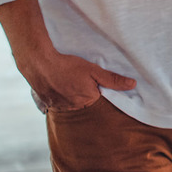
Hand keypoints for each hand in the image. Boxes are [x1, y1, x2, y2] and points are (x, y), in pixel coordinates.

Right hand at [17, 46, 135, 112]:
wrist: (39, 64)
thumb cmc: (68, 66)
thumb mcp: (94, 70)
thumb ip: (113, 79)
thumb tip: (132, 85)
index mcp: (87, 100)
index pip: (100, 100)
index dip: (99, 90)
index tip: (96, 83)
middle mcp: (73, 108)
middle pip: (85, 103)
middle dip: (85, 94)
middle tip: (81, 82)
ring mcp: (59, 107)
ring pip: (71, 104)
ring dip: (72, 97)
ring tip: (70, 83)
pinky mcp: (48, 104)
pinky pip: (58, 104)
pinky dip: (60, 97)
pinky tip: (59, 87)